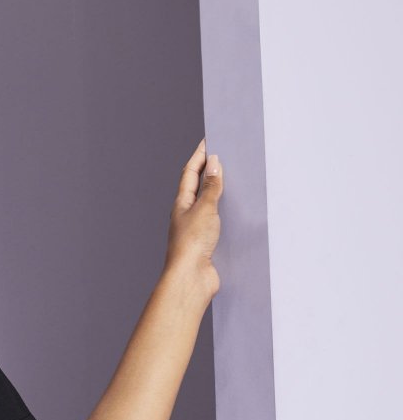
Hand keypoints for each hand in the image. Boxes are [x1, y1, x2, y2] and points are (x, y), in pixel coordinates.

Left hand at [163, 137, 222, 299]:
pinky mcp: (207, 244)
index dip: (200, 155)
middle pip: (198, 187)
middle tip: (225, 155)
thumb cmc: (192, 244)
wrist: (191, 279)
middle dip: (210, 171)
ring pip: (209, 205)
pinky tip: (238, 211)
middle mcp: (187, 215)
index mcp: (182, 203)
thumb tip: (214, 163)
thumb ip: (212, 187)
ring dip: (220, 192)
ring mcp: (197, 230)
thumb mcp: (205, 209)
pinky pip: (218, 222)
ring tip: (236, 179)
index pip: (190, 172)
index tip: (210, 140)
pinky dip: (226, 213)